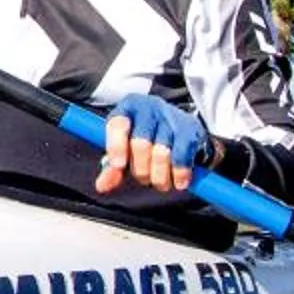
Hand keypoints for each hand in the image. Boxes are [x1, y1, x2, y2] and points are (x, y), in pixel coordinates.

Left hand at [98, 92, 214, 194]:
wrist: (180, 125)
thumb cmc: (146, 137)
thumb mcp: (125, 147)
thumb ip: (112, 168)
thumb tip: (102, 186)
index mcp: (128, 108)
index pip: (118, 125)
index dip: (116, 147)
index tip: (119, 165)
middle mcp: (150, 107)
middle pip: (140, 144)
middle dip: (140, 170)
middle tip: (144, 178)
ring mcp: (172, 117)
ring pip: (162, 154)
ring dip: (159, 177)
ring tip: (160, 181)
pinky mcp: (190, 129)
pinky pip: (182, 158)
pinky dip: (179, 175)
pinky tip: (178, 181)